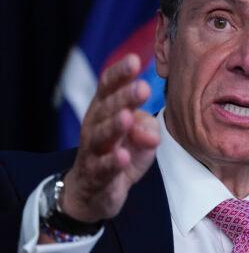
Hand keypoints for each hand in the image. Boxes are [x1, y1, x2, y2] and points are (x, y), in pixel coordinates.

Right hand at [60, 54, 159, 222]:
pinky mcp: (97, 175)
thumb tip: (151, 133)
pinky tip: (123, 157)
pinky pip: (104, 167)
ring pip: (102, 136)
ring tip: (127, 117)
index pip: (108, 86)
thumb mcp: (140, 136)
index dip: (120, 73)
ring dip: (115, 126)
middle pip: (108, 108)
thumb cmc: (120, 152)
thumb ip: (148, 127)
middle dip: (124, 97)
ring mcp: (93, 150)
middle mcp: (95, 125)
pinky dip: (113, 162)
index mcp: (104, 109)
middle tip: (143, 88)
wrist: (95, 191)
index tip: (135, 60)